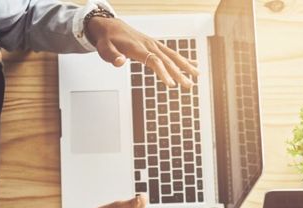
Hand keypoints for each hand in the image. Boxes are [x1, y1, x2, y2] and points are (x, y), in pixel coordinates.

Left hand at [84, 16, 198, 88]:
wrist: (110, 26)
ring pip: (172, 55)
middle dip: (179, 73)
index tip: (171, 85)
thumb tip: (119, 63)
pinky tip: (192, 65)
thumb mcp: (104, 49)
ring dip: (186, 65)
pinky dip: (182, 59)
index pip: (153, 61)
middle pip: (167, 60)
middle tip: (189, 86)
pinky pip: (171, 53)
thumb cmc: (106, 40)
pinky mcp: (154, 45)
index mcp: (137, 48)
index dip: (163, 73)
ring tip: (197, 76)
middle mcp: (148, 45)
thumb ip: (112, 56)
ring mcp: (153, 44)